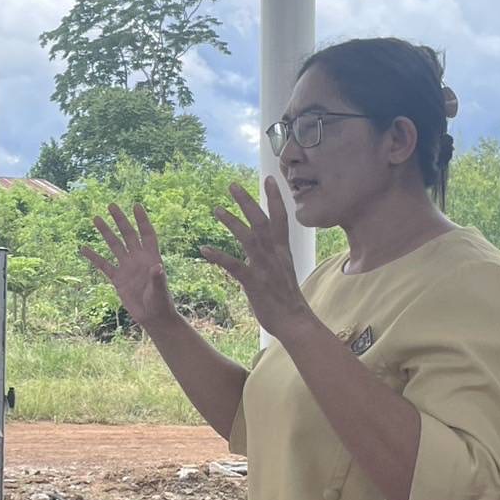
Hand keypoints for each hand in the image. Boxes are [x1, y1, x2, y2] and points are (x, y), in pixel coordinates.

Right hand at [78, 203, 176, 332]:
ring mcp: (127, 267)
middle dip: (120, 220)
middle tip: (111, 205)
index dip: (142, 220)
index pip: (146, 234)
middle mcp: (138, 259)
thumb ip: (158, 279)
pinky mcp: (117, 279)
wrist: (153, 317)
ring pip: (114, 245)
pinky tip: (83, 248)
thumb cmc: (161, 303)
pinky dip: (93, 257)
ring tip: (96, 218)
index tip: (136, 206)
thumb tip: (158, 267)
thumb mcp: (160, 291)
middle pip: (128, 235)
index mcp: (151, 257)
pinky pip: (103, 265)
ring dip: (106, 232)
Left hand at [202, 180, 313, 340]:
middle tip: (232, 185)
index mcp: (283, 251)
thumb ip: (274, 253)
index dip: (275, 197)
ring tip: (215, 209)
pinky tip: (204, 249)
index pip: (281, 218)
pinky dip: (218, 256)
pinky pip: (234, 266)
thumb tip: (266, 243)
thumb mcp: (284, 269)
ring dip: (232, 222)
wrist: (295, 321)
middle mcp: (274, 255)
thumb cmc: (287, 298)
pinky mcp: (253, 283)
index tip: (269, 178)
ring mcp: (264, 268)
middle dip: (248, 202)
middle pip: (262, 221)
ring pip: (248, 238)